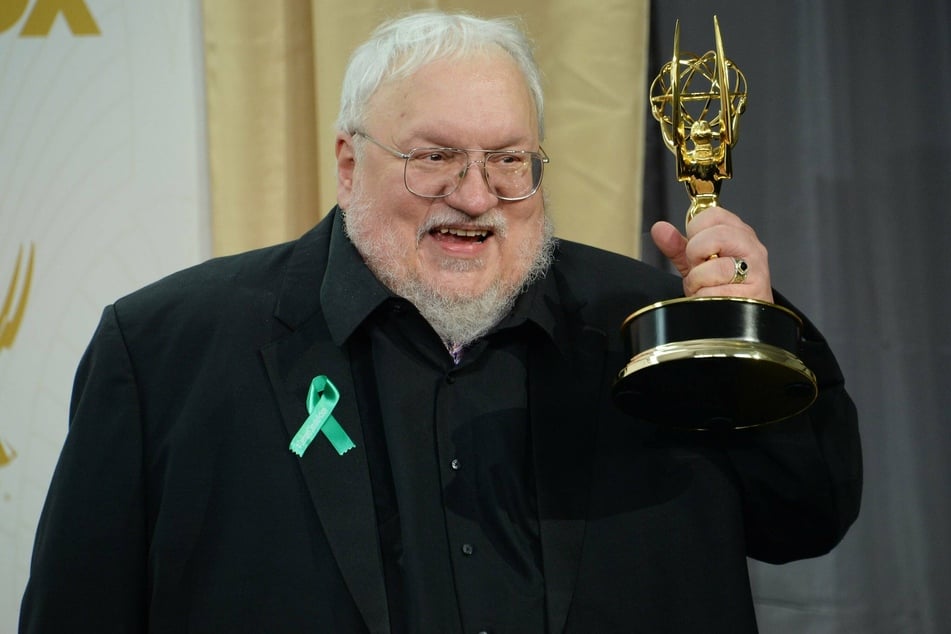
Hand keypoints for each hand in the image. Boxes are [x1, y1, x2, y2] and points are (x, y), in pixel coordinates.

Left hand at [650, 206, 773, 301]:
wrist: (739, 316)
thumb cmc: (721, 287)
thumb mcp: (696, 264)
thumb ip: (677, 247)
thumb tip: (659, 228)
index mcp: (738, 233)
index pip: (712, 214)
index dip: (695, 231)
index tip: (696, 247)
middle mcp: (752, 247)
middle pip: (715, 236)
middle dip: (696, 255)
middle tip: (700, 267)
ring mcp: (756, 270)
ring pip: (714, 267)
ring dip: (699, 281)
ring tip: (706, 286)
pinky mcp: (753, 293)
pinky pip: (714, 292)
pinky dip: (704, 298)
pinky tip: (713, 299)